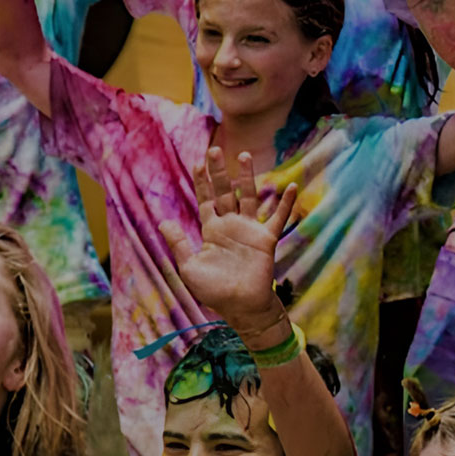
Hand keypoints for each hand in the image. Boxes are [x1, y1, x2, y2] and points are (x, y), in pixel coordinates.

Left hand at [160, 149, 296, 338]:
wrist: (240, 306)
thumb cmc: (213, 290)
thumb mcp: (188, 267)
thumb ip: (178, 243)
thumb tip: (163, 221)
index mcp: (211, 230)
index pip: (205, 200)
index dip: (201, 182)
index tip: (198, 162)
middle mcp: (230, 225)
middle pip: (224, 192)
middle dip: (219, 172)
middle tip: (215, 149)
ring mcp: (249, 230)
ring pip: (248, 197)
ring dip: (247, 178)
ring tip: (244, 156)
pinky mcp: (266, 239)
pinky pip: (278, 218)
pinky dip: (285, 204)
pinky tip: (291, 187)